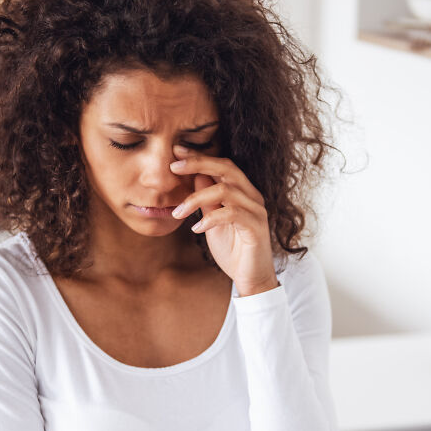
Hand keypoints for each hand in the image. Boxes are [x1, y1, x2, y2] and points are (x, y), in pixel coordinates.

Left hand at [169, 147, 278, 296]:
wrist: (251, 278)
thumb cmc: (233, 250)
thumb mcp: (213, 220)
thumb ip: (207, 200)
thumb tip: (194, 177)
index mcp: (243, 191)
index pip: (222, 165)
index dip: (199, 157)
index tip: (176, 152)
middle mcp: (253, 196)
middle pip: (226, 168)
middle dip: (198, 163)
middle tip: (173, 167)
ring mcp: (256, 211)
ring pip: (225, 191)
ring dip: (196, 199)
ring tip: (178, 212)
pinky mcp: (256, 227)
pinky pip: (231, 214)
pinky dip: (210, 219)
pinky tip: (196, 229)